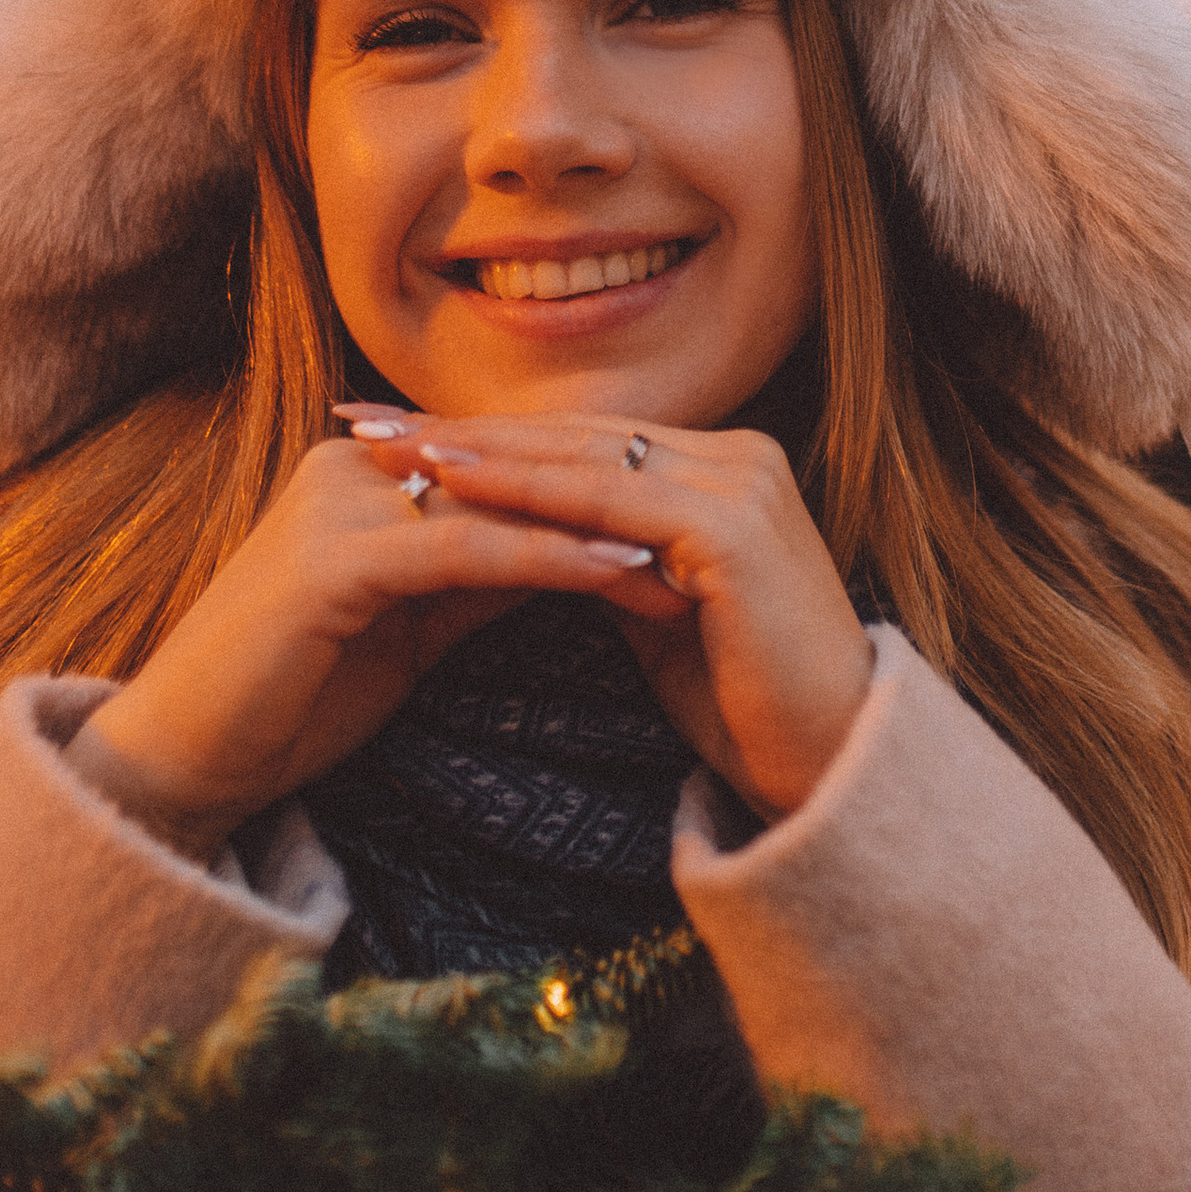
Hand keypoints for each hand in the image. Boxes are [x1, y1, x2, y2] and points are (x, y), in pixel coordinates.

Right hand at [68, 434, 661, 862]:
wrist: (183, 760)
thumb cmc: (292, 697)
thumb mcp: (409, 624)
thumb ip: (478, 574)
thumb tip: (574, 549)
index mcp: (363, 472)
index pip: (508, 469)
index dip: (603, 495)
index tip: (696, 524)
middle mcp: (350, 466)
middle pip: (515, 471)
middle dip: (620, 501)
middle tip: (722, 528)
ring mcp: (338, 505)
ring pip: (503, 501)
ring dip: (604, 525)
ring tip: (698, 551)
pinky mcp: (334, 560)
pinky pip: (470, 550)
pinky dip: (553, 561)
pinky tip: (623, 576)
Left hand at [410, 416, 871, 823]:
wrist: (825, 770)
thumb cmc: (742, 704)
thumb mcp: (652, 613)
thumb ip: (598, 559)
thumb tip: (522, 536)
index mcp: (722, 467)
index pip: (584, 440)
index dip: (489, 437)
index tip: (398, 438)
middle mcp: (737, 454)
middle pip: (574, 434)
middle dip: (464, 429)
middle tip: (364, 422)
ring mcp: (738, 482)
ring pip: (582, 457)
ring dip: (477, 451)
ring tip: (390, 447)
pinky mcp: (730, 525)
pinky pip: (604, 501)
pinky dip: (523, 492)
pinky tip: (454, 487)